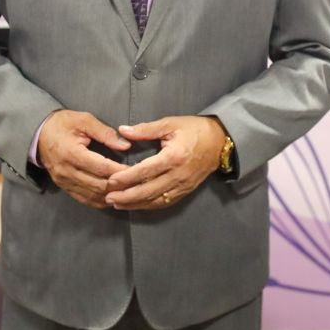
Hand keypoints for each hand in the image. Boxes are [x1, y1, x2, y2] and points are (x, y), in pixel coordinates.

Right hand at [38, 110, 130, 208]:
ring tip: (127, 190)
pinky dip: (100, 200)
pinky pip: (84, 199)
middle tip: (135, 181)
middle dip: (118, 185)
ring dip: (111, 195)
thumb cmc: (63, 124)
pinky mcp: (63, 187)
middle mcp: (66, 171)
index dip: (119, 170)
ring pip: (92, 195)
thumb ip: (105, 133)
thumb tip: (126, 145)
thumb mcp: (84, 120)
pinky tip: (112, 197)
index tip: (136, 169)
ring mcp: (64, 181)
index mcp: (71, 153)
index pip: (100, 167)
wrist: (38, 134)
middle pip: (98, 184)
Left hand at [104, 116, 224, 209]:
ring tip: (117, 204)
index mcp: (174, 157)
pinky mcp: (186, 191)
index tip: (110, 181)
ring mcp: (183, 185)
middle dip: (127, 196)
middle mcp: (178, 175)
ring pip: (156, 200)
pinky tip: (136, 205)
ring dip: (135, 204)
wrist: (220, 142)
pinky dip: (149, 206)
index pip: (145, 171)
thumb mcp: (170, 123)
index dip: (127, 178)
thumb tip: (122, 130)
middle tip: (108, 197)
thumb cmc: (194, 129)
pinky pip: (165, 202)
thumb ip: (145, 129)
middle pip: (149, 191)